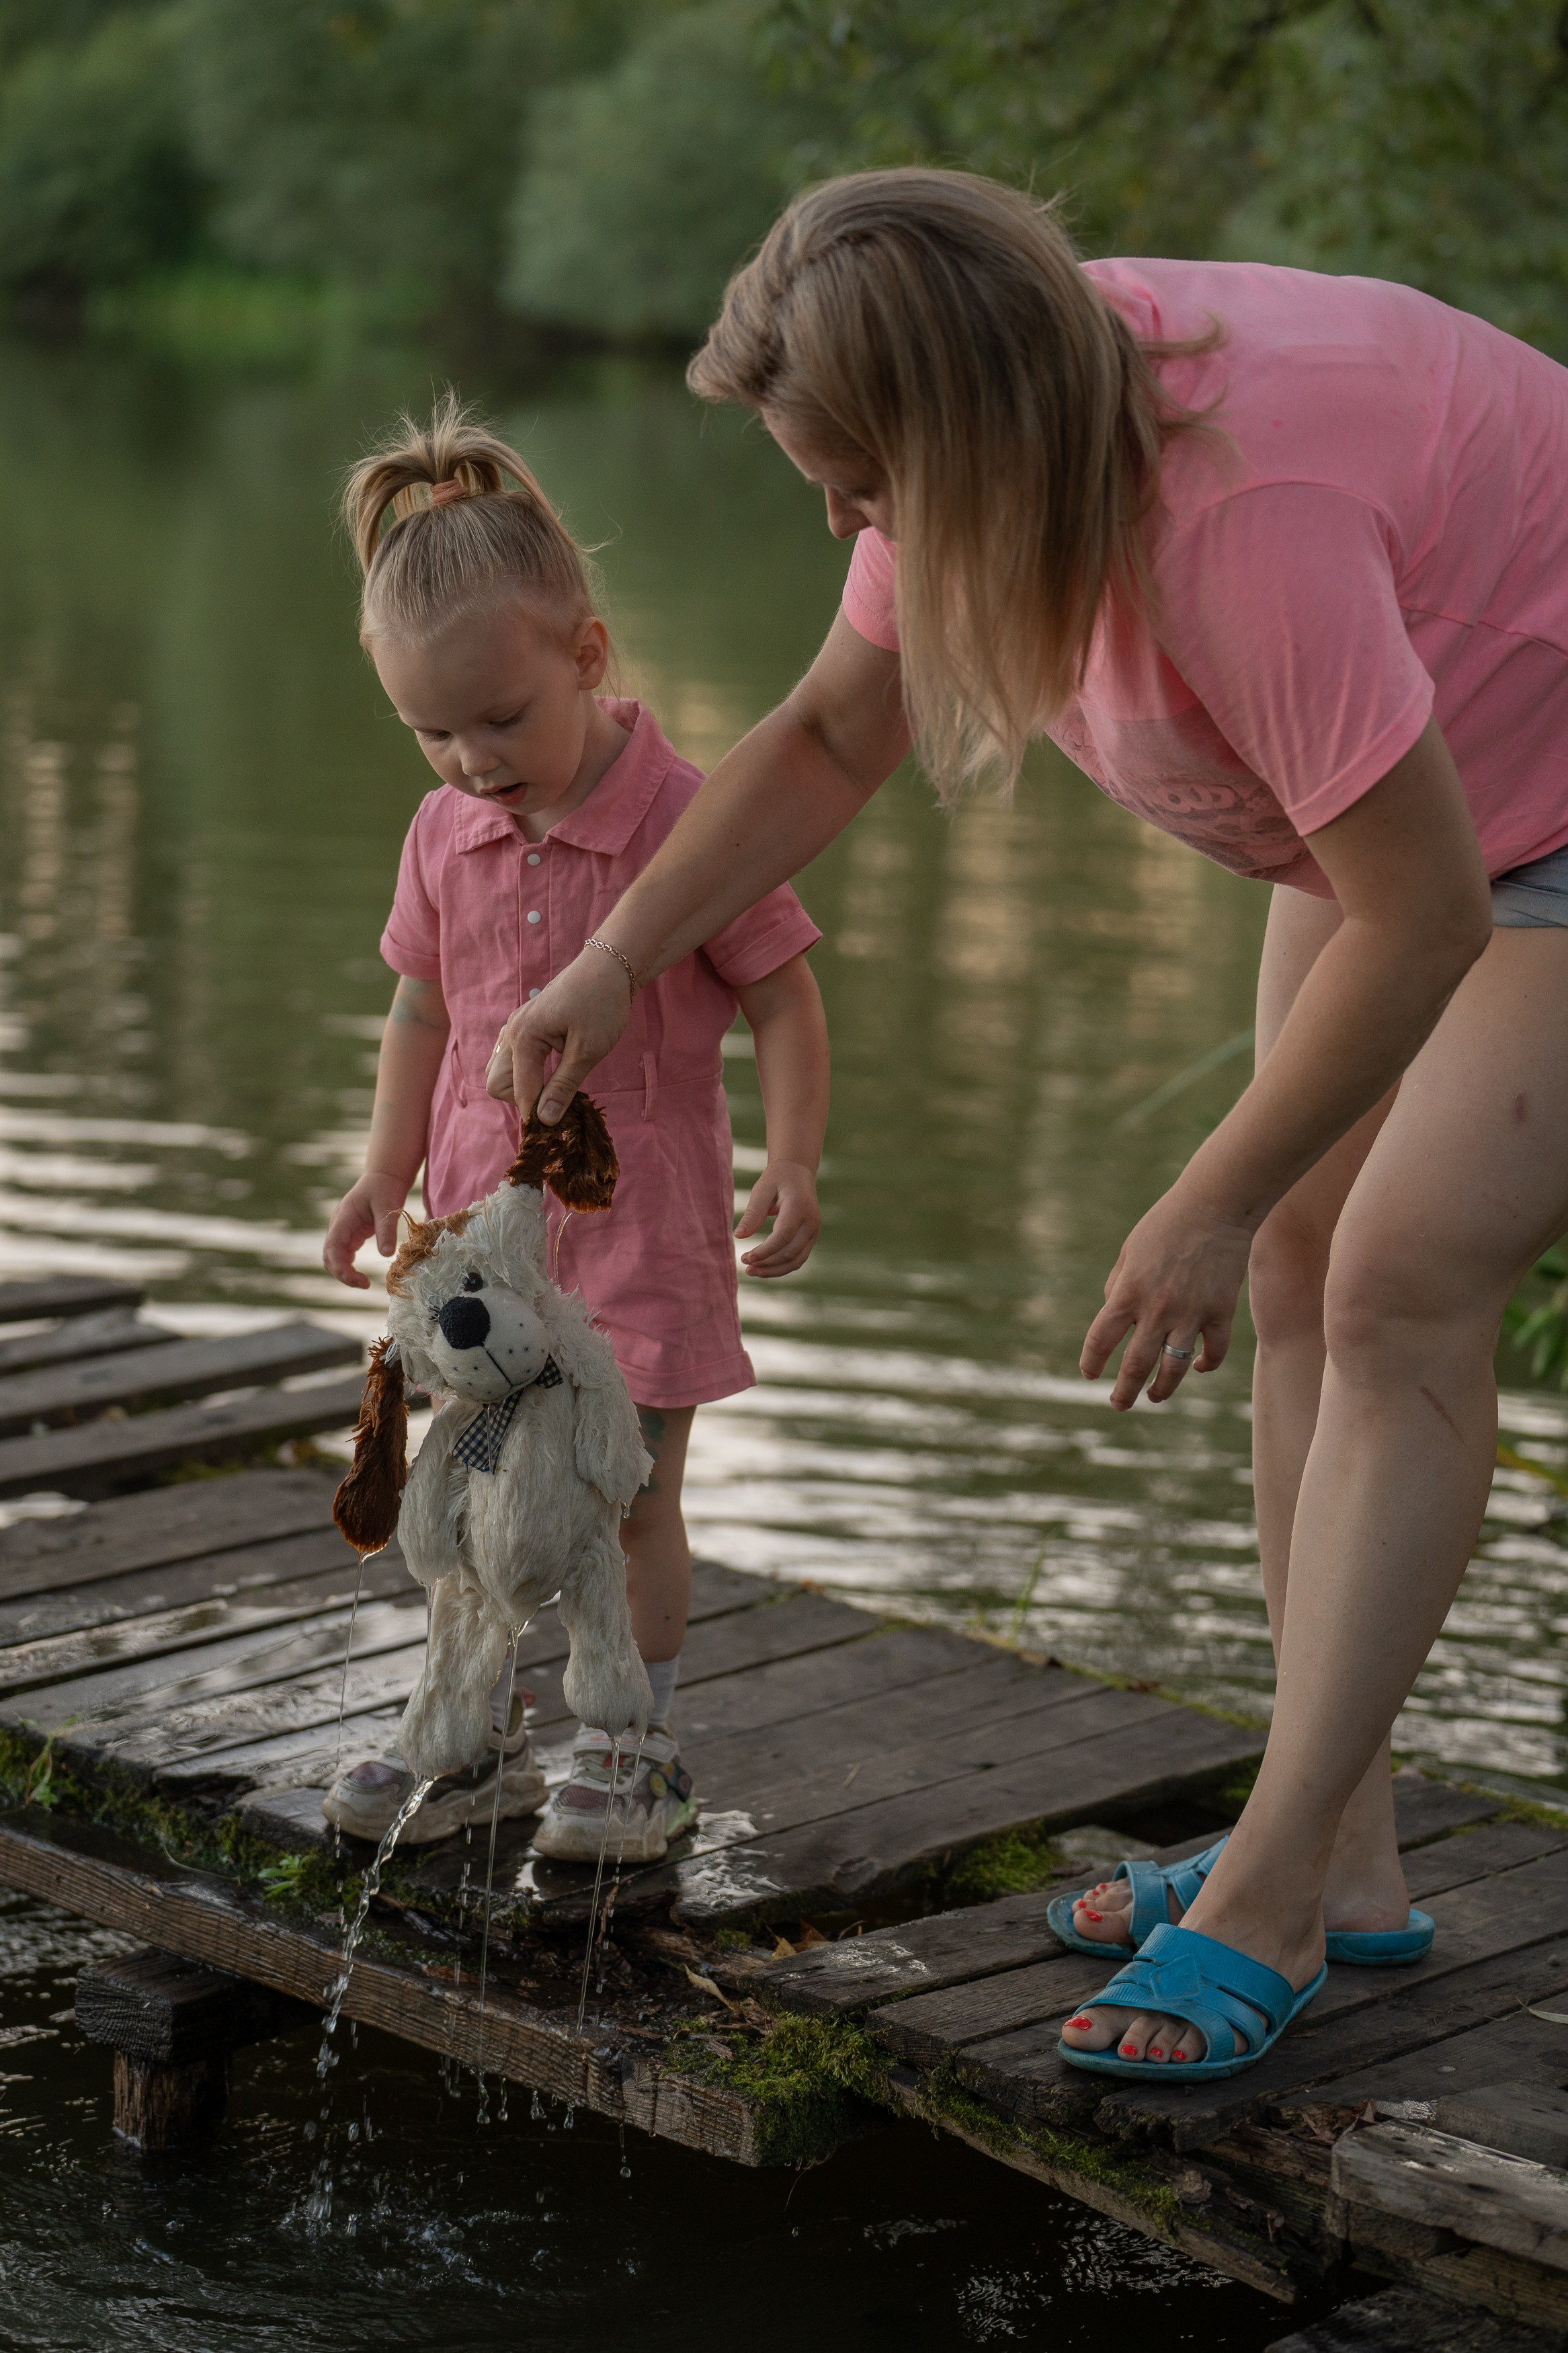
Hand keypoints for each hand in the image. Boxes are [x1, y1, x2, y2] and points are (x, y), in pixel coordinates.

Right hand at [323, 1170, 408, 1288]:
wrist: (383, 1177)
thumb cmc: (385, 1188)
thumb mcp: (388, 1206)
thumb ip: (386, 1230)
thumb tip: (387, 1254)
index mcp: (344, 1217)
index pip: (333, 1246)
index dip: (340, 1266)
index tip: (357, 1280)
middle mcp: (338, 1226)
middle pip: (329, 1256)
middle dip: (342, 1273)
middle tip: (365, 1284)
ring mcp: (343, 1231)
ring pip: (334, 1257)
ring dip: (344, 1272)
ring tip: (364, 1283)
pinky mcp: (351, 1235)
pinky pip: (343, 1255)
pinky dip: (349, 1267)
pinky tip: (362, 1276)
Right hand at [486, 947, 633, 1120]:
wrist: (609, 965)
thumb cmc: (602, 1004)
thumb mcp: (588, 1051)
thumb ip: (563, 1086)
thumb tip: (544, 1120)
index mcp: (524, 1038)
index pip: (518, 1092)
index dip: (537, 1115)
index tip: (559, 1129)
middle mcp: (512, 1032)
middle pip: (497, 1084)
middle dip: (525, 1100)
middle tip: (560, 1100)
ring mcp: (515, 1026)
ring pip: (501, 1071)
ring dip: (524, 1086)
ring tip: (559, 1086)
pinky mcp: (524, 1025)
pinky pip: (512, 1058)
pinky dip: (527, 1072)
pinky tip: (554, 1070)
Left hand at [736, 1160, 820, 1277]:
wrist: (797, 1172)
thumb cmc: (777, 1179)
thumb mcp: (762, 1189)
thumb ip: (753, 1213)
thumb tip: (739, 1236)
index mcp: (799, 1207)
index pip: (783, 1236)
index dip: (765, 1251)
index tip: (746, 1257)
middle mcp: (811, 1222)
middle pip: (790, 1252)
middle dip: (767, 1263)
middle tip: (745, 1263)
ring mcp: (814, 1231)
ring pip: (796, 1261)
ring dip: (774, 1270)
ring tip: (752, 1271)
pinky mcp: (811, 1238)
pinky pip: (798, 1258)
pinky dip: (781, 1267)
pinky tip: (764, 1267)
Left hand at [1081, 1183, 1253, 1409]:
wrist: (1214, 1206)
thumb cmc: (1165, 1225)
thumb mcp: (1129, 1253)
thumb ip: (1118, 1287)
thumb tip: (1116, 1320)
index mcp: (1128, 1292)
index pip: (1100, 1340)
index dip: (1092, 1362)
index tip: (1089, 1374)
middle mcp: (1157, 1309)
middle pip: (1136, 1365)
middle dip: (1124, 1392)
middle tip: (1118, 1404)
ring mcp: (1191, 1314)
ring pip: (1175, 1368)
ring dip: (1162, 1389)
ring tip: (1154, 1397)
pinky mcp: (1221, 1312)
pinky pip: (1213, 1352)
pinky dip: (1206, 1364)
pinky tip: (1199, 1368)